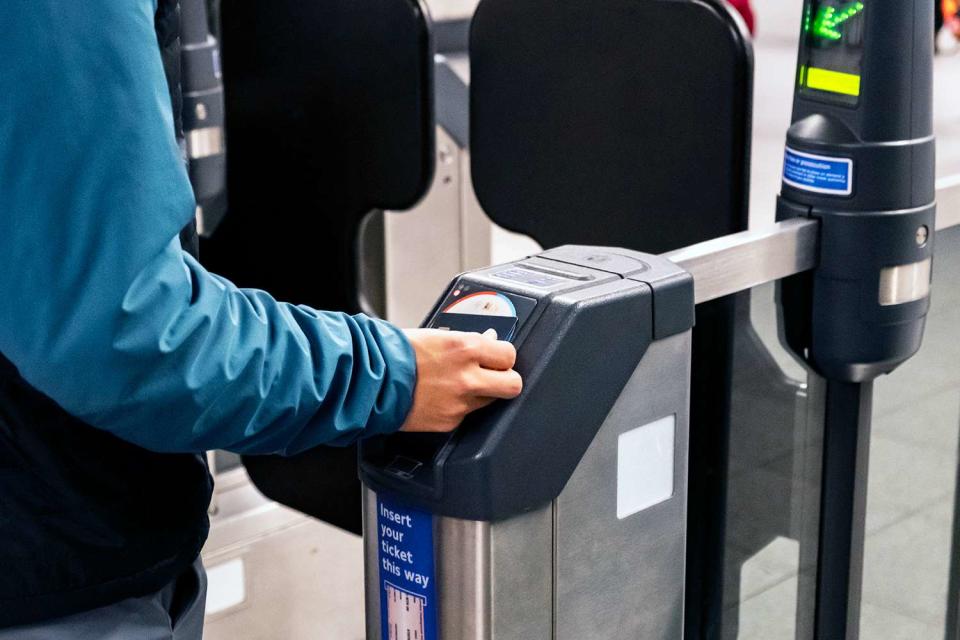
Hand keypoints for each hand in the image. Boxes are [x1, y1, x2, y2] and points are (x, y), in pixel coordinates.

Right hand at [400, 329, 522, 432]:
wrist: (371, 380)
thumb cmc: (397, 353)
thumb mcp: (436, 335)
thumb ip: (466, 341)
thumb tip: (488, 341)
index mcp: (466, 348)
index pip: (509, 354)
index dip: (503, 356)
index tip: (497, 356)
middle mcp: (468, 377)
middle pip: (513, 384)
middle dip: (506, 379)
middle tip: (495, 375)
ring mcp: (460, 403)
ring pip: (491, 401)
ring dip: (482, 393)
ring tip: (461, 385)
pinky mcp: (450, 421)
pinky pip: (467, 414)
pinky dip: (459, 407)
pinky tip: (443, 397)